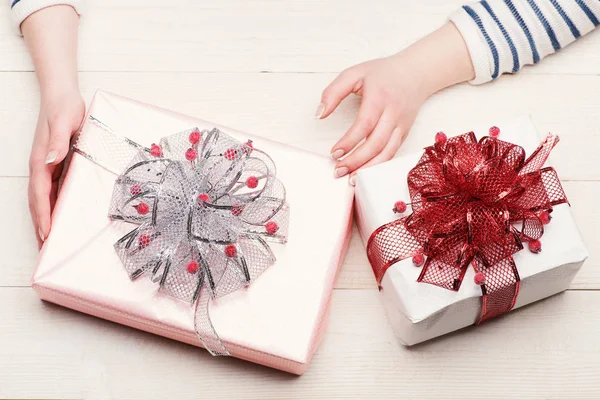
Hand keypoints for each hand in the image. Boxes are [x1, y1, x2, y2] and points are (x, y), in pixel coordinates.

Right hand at [29, 90, 84, 243]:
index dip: (43, 215)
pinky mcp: (55, 163)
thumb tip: (51, 161)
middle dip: (41, 224)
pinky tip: (60, 214)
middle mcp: (42, 166)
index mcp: (42, 160)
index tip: (46, 233)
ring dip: (46, 217)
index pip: (40, 194)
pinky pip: (52, 189)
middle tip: (47, 247)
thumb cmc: (64, 108)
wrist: (62, 95)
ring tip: (50, 238)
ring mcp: (47, 165)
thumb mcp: (63, 122)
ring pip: (44, 197)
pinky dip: (54, 204)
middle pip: (38, 201)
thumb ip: (58, 142)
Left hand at [317, 23, 474, 182]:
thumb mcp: (354, 73)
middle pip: (376, 143)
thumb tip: (319, 114)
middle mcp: (393, 113)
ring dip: (369, 168)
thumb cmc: (382, 74)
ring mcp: (402, 125)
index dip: (349, 141)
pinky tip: (365, 173)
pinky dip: (379, 166)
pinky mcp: (405, 133)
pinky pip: (393, 154)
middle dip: (357, 160)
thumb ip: (333, 92)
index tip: (334, 152)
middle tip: (338, 170)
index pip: (364, 124)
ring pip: (387, 153)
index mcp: (380, 97)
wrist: (416, 73)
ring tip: (351, 179)